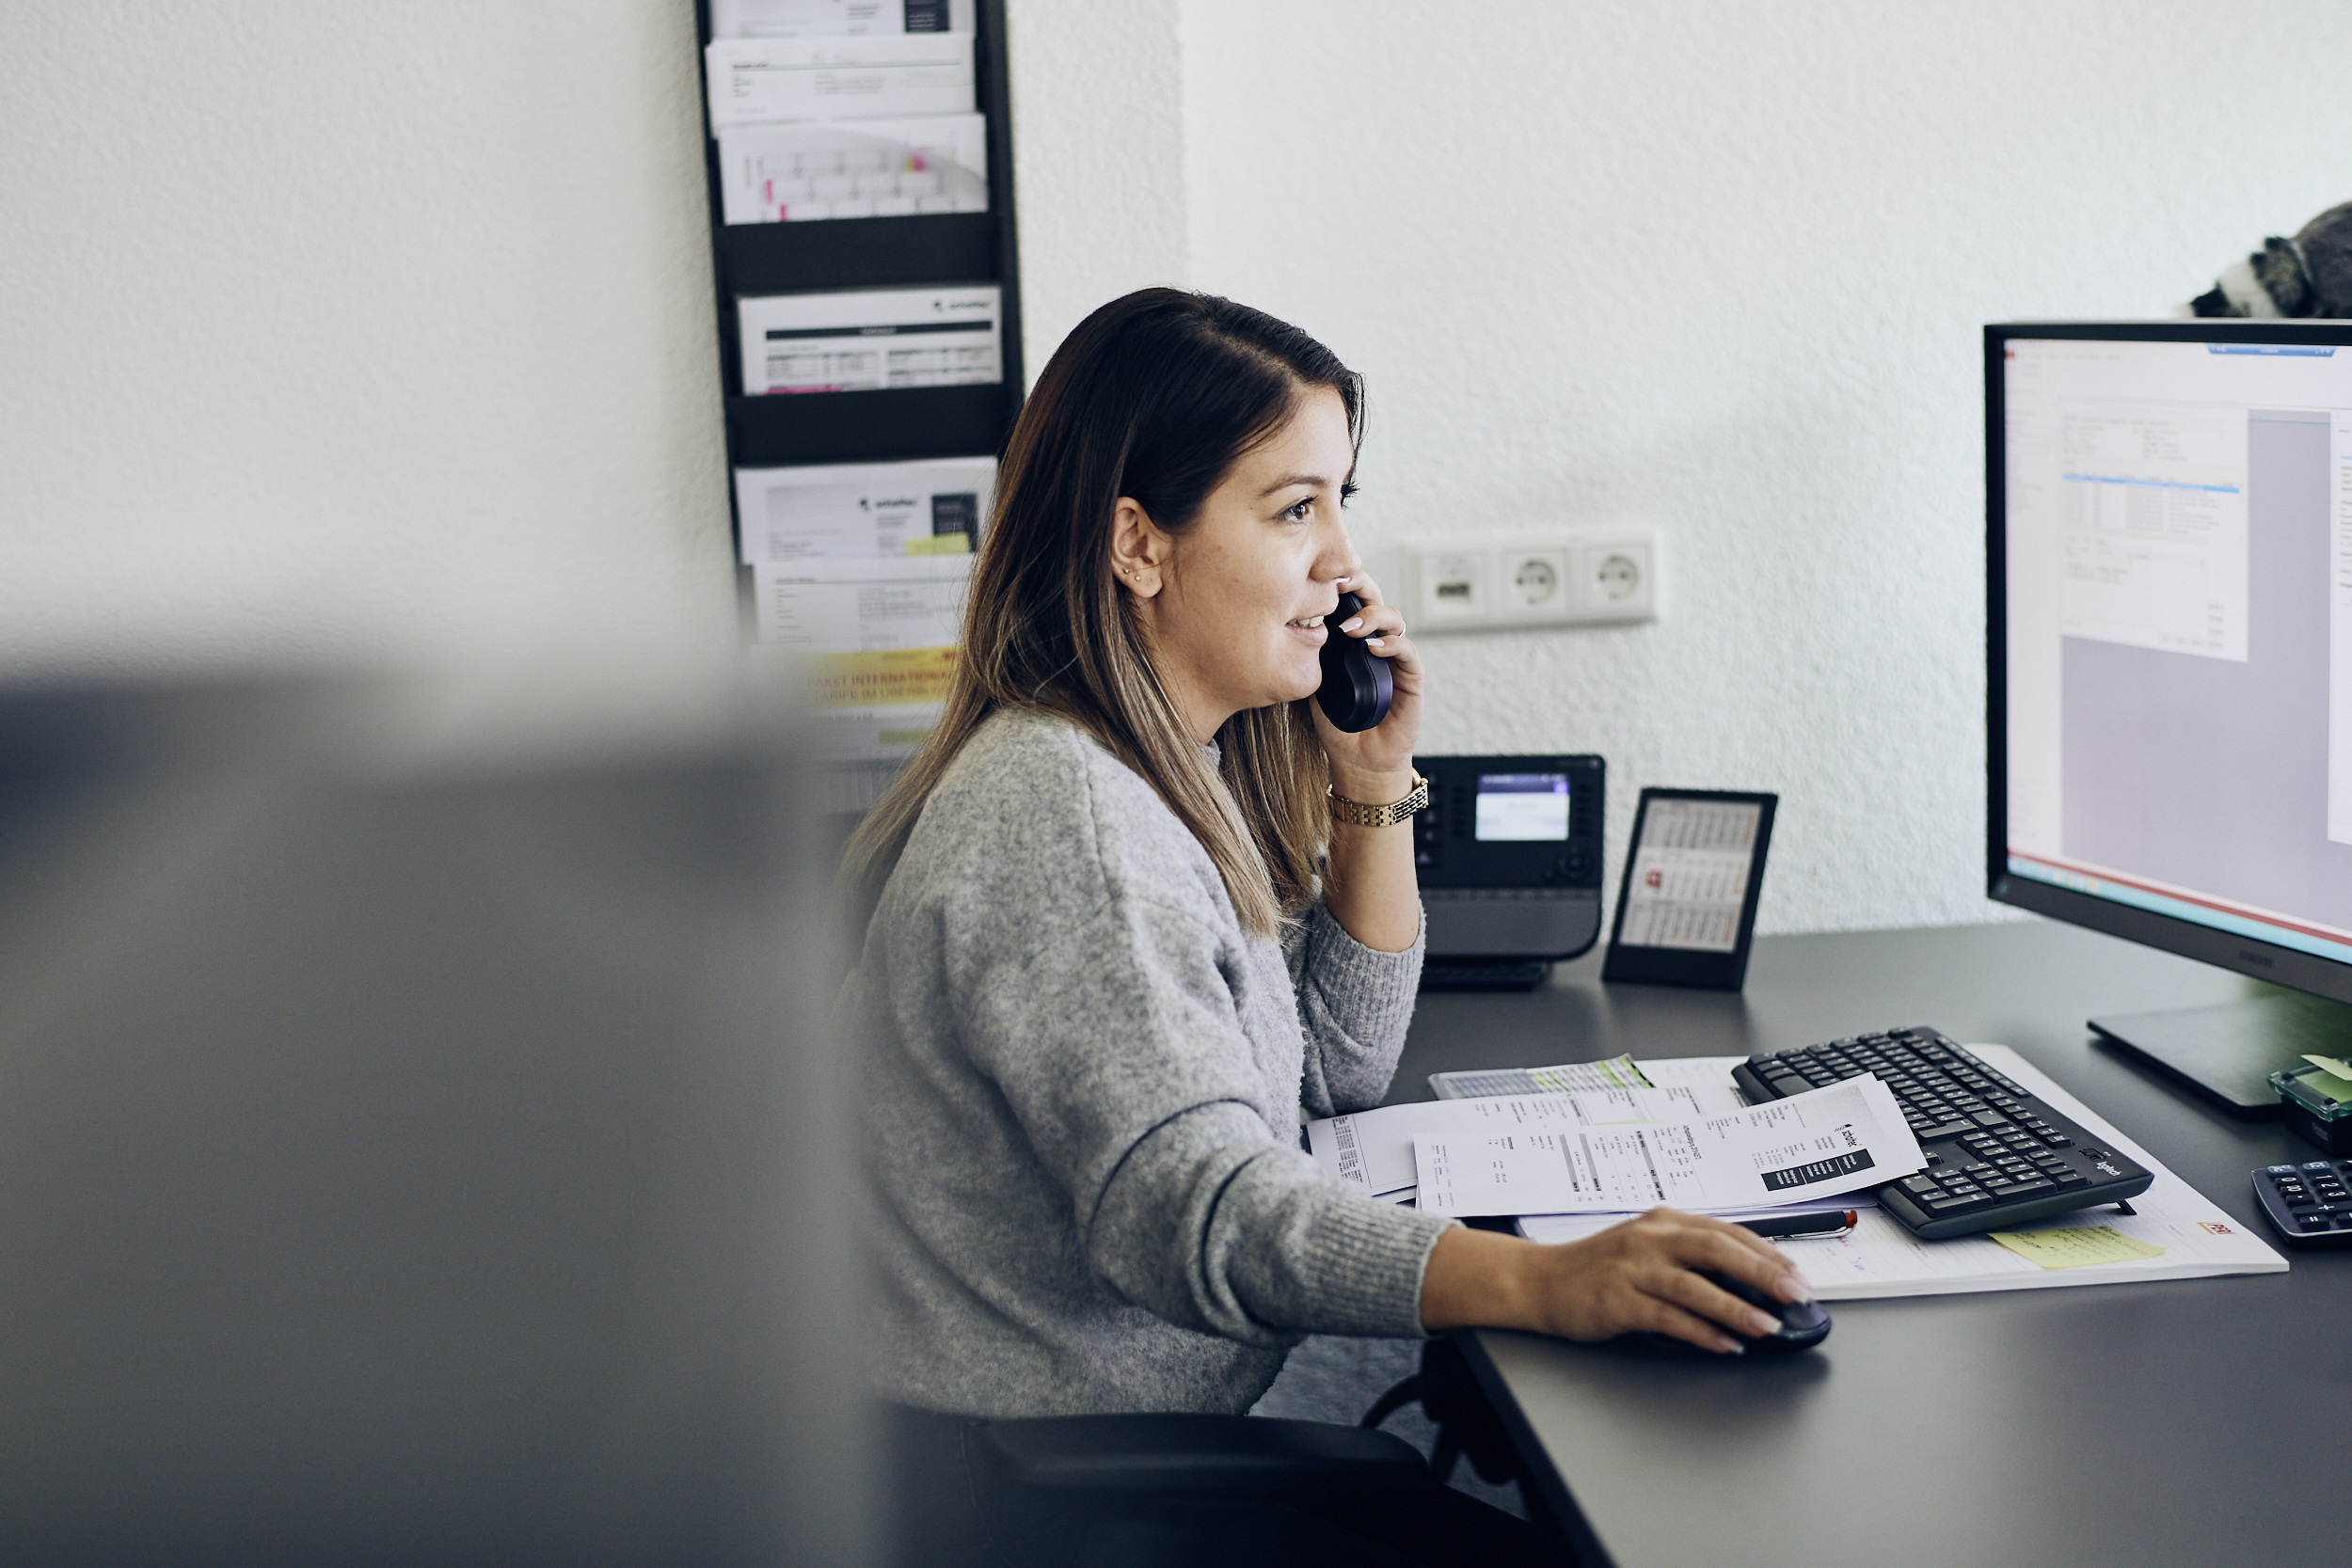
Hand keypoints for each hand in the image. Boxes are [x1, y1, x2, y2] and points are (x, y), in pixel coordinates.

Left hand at [1308, 572, 1421, 799]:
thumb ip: (1307, 655)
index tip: (1319, 576)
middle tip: (1339, 585)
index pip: (1351, 599)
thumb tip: (1287, 626)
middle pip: (1375, 598)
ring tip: (1350, 628)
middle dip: (1359, 586)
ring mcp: (1395, 657)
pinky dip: (1392, 645)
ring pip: (1394, 618)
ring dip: (1372, 616)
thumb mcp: (1312, 682)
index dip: (1340, 583)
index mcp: (1352, 637)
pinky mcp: (1411, 678)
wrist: (1358, 758)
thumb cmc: (1336, 720)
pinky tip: (1373, 648)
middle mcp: (1376, 640)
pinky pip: (1408, 652)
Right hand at [1418, 1209, 1811, 1354]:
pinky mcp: (1617, 1301)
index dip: (1766, 1253)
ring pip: (1694, 1286)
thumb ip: (1691, 1256)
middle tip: (1794, 1295)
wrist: (1540, 1281)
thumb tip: (1751, 1280)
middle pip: (1715, 1249)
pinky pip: (1667, 1317)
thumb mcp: (1646, 1248)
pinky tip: (1723, 1344)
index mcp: (1663, 1222)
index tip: (1796, 1275)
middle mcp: (1650, 1239)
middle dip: (1761, 1273)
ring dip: (1735, 1307)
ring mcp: (1631, 1269)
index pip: (1726, 1232)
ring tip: (1767, 1326)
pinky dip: (1700, 1332)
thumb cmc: (1598, 1268)